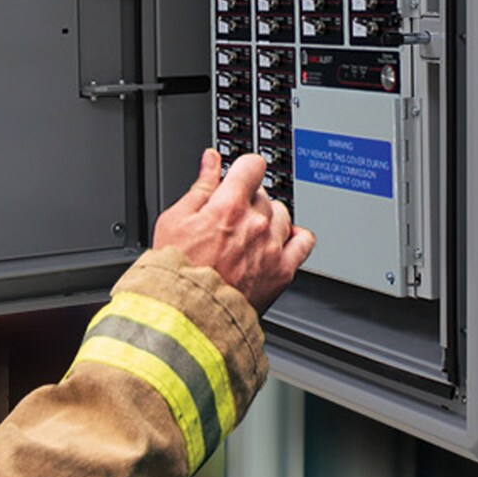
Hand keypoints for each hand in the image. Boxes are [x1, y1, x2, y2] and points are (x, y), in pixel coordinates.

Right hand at [151, 149, 314, 310]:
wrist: (189, 315)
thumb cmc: (176, 272)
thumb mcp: (174, 220)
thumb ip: (199, 187)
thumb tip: (211, 161)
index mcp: (228, 205)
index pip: (252, 165)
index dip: (243, 169)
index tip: (237, 177)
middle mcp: (256, 223)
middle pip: (263, 193)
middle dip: (247, 200)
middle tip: (229, 218)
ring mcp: (272, 247)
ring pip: (282, 214)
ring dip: (268, 218)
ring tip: (248, 235)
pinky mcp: (283, 271)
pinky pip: (303, 242)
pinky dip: (294, 237)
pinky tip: (278, 242)